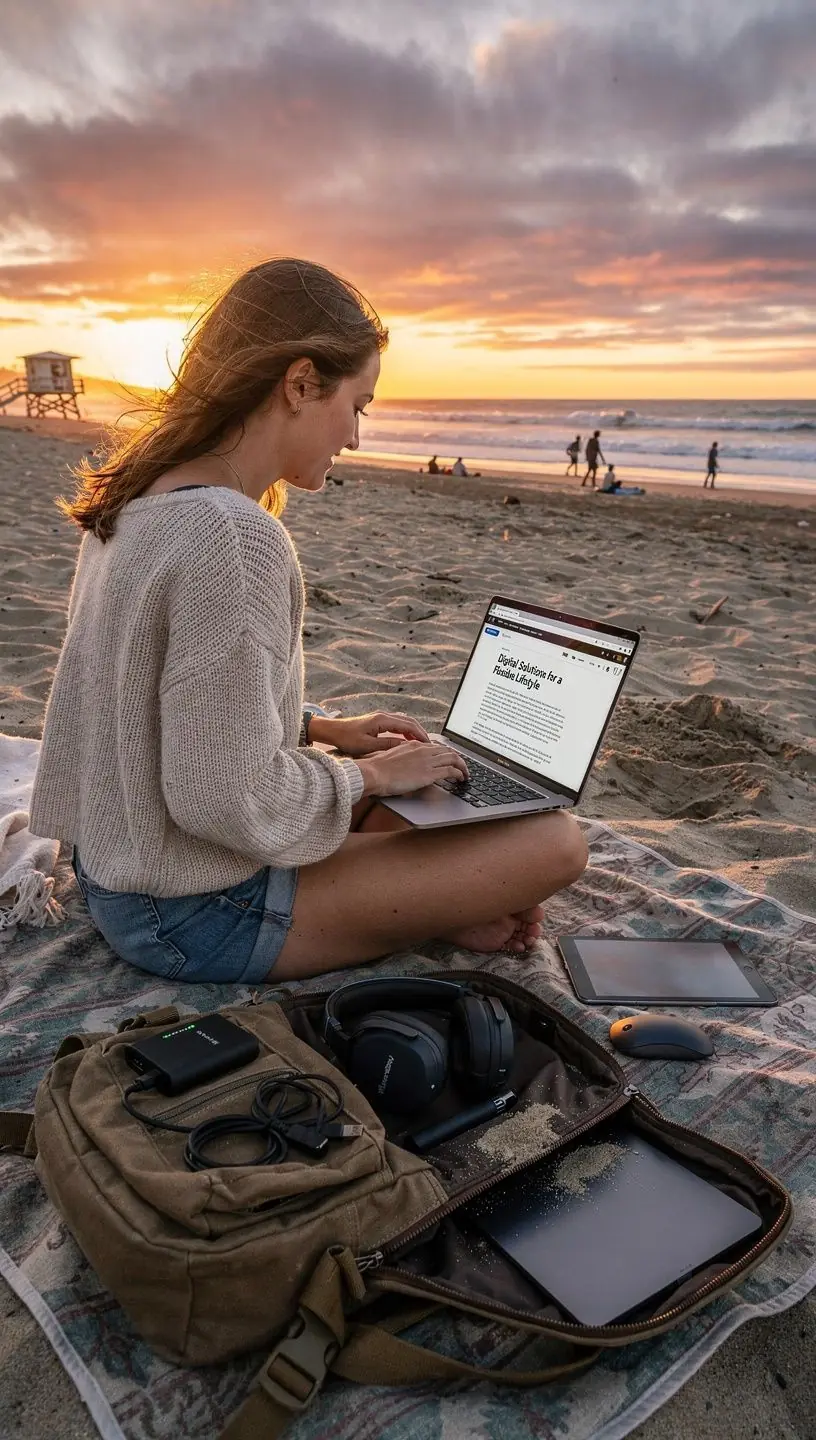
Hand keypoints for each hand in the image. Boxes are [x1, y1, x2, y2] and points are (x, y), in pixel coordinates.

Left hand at [309, 710, 429, 756]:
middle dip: (421, 732)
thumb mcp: (368, 746)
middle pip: (409, 721)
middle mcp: (383, 716)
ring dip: (414, 732)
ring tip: (423, 744)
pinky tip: (408, 741)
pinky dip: (406, 732)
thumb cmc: (346, 739)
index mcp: (382, 720)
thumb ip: (387, 745)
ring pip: (404, 722)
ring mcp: (381, 718)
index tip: (429, 744)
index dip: (420, 735)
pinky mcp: (378, 722)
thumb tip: (405, 747)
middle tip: (430, 745)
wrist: (332, 731)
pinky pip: (397, 725)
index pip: (408, 726)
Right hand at [355, 740, 468, 796]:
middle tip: (462, 766)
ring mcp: (427, 761)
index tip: (450, 759)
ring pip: (454, 758)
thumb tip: (408, 765)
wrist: (374, 773)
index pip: (436, 746)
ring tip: (466, 774)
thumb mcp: (392, 758)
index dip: (446, 753)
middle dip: (458, 758)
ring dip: (463, 766)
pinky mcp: (429, 773)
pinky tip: (461, 779)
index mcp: (414, 745)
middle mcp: (423, 750)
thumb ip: (403, 758)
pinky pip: (451, 771)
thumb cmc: (377, 769)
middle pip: (448, 750)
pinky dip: (460, 774)